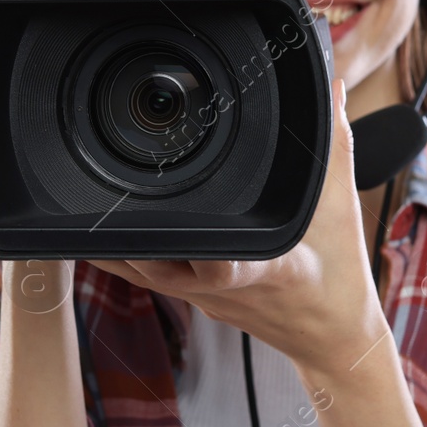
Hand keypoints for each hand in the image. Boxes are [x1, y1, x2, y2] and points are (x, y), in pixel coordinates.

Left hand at [82, 77, 387, 376]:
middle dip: (123, 231)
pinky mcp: (195, 301)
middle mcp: (223, 287)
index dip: (188, 243)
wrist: (332, 337)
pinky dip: (123, 254)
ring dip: (112, 242)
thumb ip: (334, 144)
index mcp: (262, 267)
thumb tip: (334, 89)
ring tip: (83, 203)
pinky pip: (148, 277)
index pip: (219, 261)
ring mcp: (203, 299)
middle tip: (95, 189)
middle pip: (156, 265)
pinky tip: (101, 231)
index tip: (169, 214)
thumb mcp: (343, 206)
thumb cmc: (339, 276)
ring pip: (142, 273)